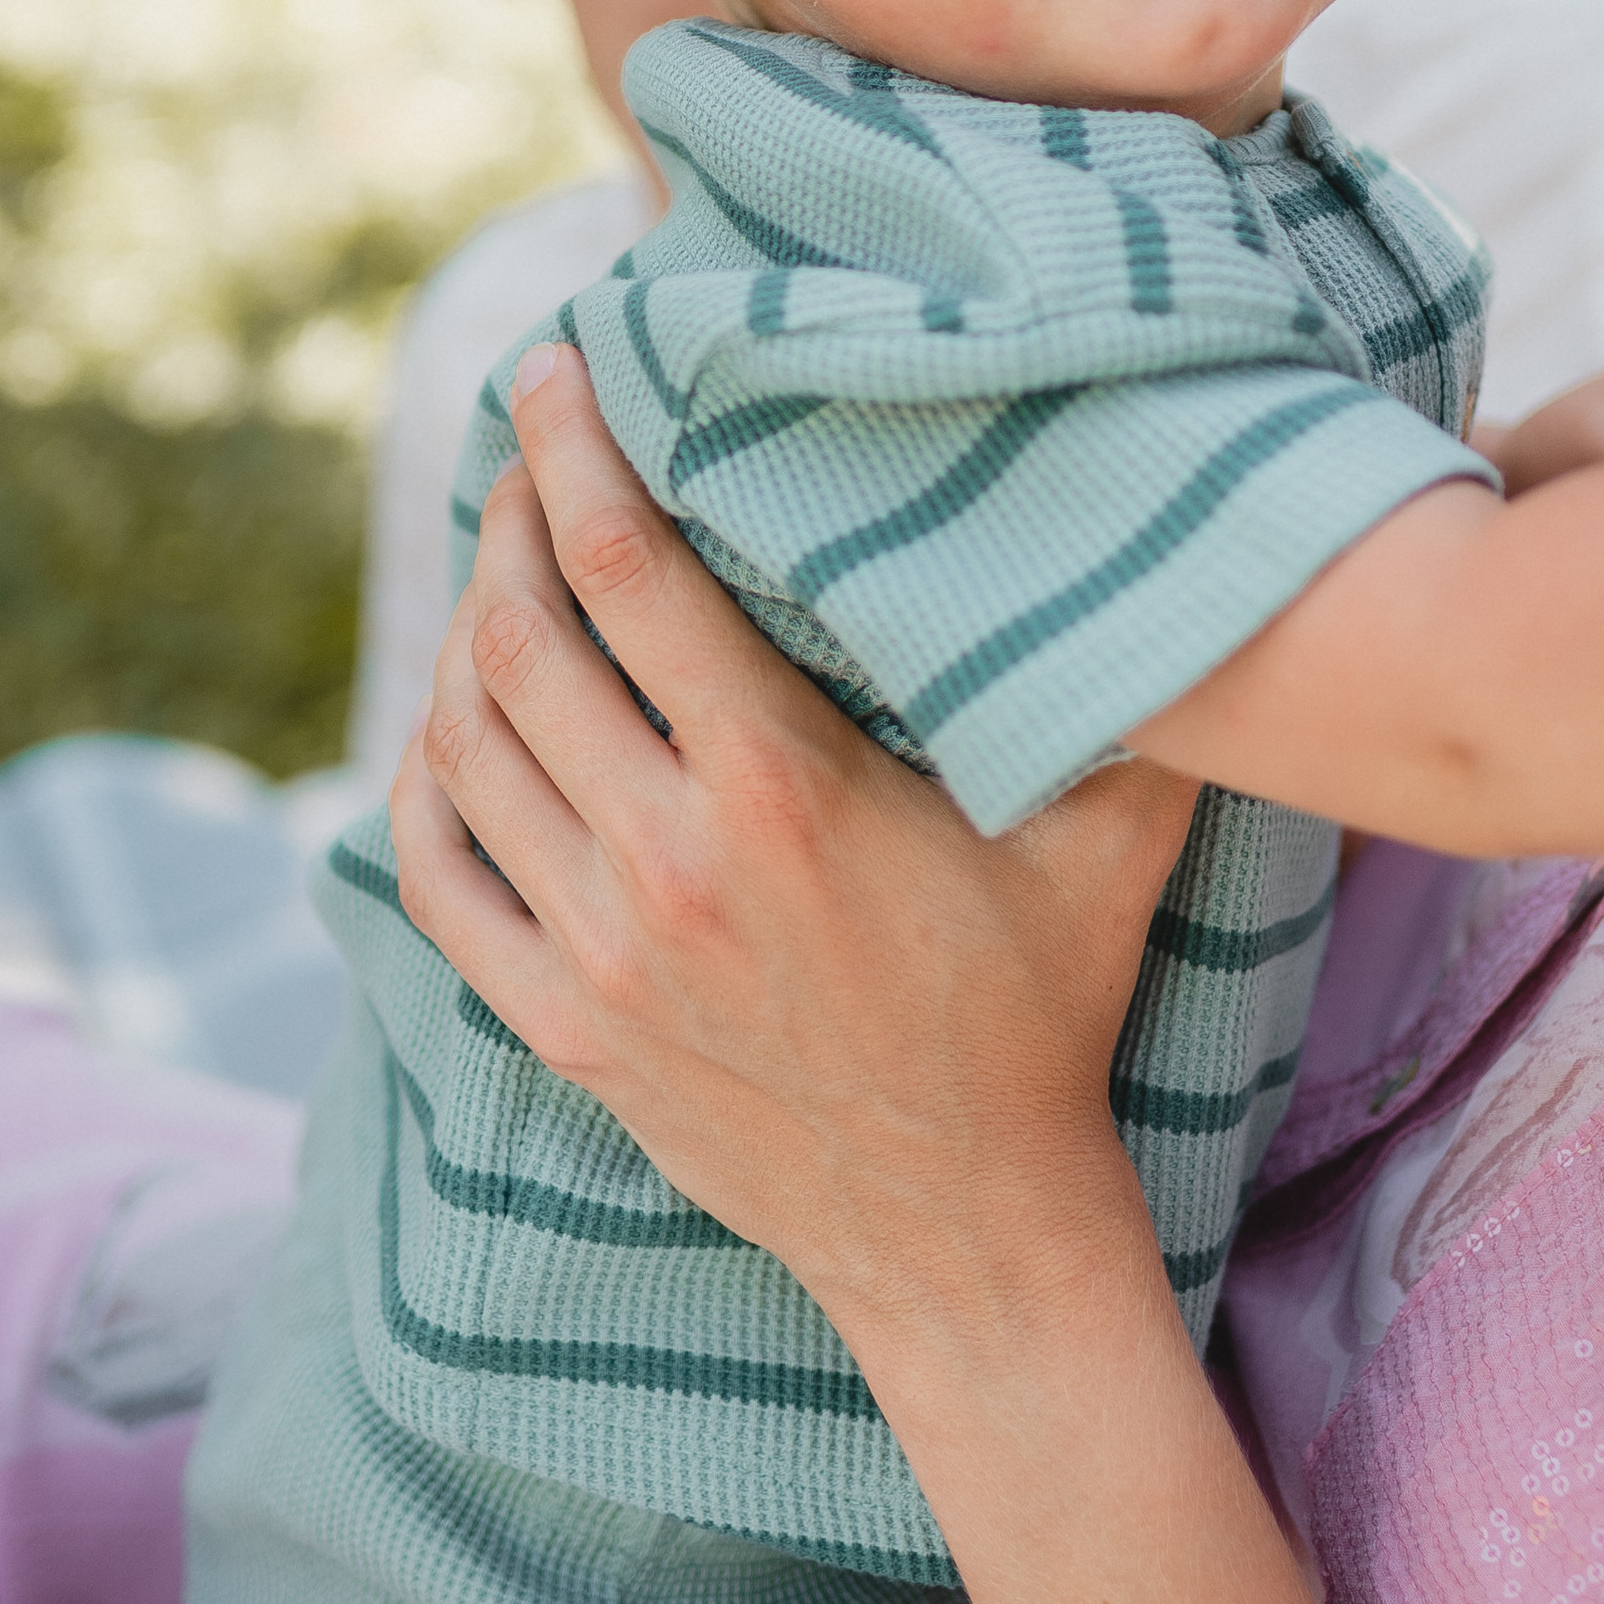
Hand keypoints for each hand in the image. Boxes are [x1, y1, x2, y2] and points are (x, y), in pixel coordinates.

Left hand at [392, 344, 1188, 1349]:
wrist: (969, 1234)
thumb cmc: (1044, 1011)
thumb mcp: (1114, 835)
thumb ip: (1139, 685)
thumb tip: (1183, 533)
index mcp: (782, 789)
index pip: (627, 569)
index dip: (573, 448)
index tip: (552, 369)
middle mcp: (667, 861)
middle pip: (519, 637)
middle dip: (504, 516)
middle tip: (522, 449)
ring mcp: (597, 952)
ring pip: (465, 744)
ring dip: (462, 633)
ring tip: (496, 564)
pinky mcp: (559, 1027)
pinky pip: (435, 875)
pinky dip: (420, 781)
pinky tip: (449, 724)